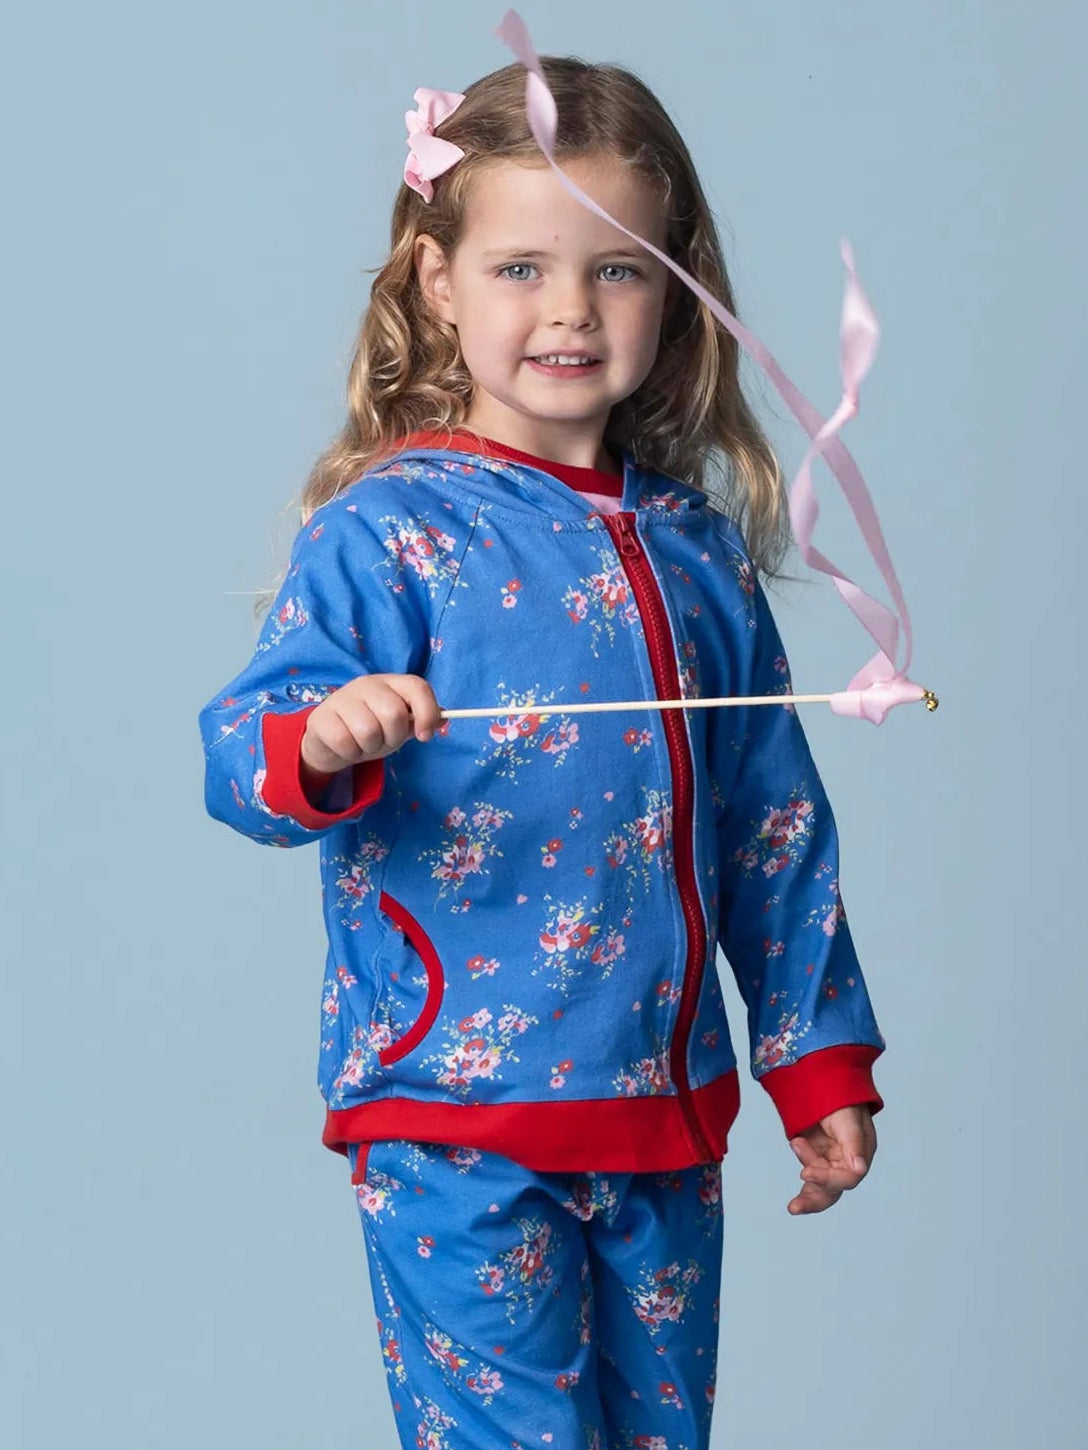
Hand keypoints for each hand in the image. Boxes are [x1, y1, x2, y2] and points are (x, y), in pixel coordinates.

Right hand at [300, 673, 442, 774]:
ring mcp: (341, 698)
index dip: (427, 712)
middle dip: (393, 737)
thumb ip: (420, 720)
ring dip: (370, 747)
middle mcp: (365, 684)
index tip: (425, 736)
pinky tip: (346, 747)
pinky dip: (350, 753)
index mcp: (390, 683)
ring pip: (369, 730)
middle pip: (394, 713)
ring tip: (362, 744)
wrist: (328, 741)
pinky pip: (346, 743)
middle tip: (382, 740)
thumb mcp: (398, 726)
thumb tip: (445, 717)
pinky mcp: (321, 718)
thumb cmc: (368, 729)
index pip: (417, 687)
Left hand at [786, 1105, 876, 1215]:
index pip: (849, 1176)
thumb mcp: (848, 1118)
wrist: (825, 1088)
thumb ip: (853, 1142)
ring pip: (822, 1190)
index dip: (828, 1178)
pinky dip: (803, 1191)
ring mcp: (832, 1164)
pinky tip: (794, 1201)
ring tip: (793, 1193)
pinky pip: (812, 1182)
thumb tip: (860, 1169)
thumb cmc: (842, 1102)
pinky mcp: (817, 1162)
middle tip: (795, 1203)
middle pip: (835, 1189)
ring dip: (807, 1195)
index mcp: (862, 1152)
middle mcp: (848, 1163)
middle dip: (814, 1196)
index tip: (805, 1173)